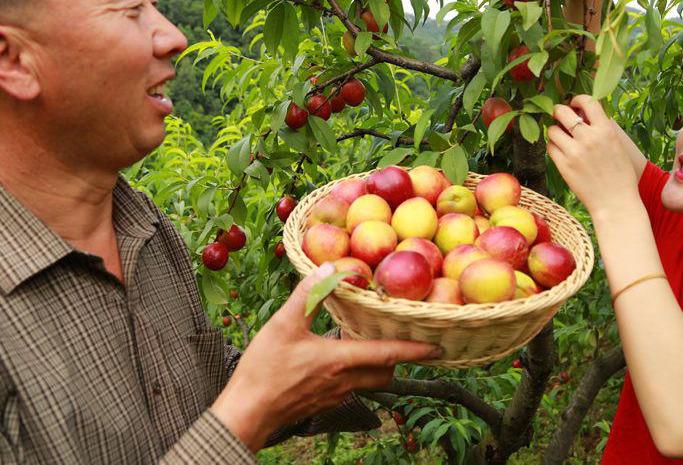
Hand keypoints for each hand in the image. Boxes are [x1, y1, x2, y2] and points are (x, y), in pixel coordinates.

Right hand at [211, 263, 440, 450]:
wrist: (245, 414)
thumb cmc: (264, 371)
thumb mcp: (283, 325)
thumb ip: (308, 295)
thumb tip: (329, 268)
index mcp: (340, 361)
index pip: (387, 355)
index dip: (414, 350)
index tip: (437, 347)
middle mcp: (344, 381)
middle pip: (384, 373)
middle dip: (398, 358)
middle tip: (405, 339)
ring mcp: (333, 395)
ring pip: (368, 381)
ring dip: (376, 365)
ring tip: (372, 344)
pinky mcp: (321, 402)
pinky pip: (349, 387)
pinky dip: (356, 372)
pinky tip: (340, 358)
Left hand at [547, 95, 639, 218]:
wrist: (616, 202)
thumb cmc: (620, 175)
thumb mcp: (617, 145)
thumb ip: (601, 129)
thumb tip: (583, 114)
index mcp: (606, 131)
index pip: (588, 101)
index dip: (577, 99)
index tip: (574, 103)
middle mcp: (589, 138)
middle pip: (563, 112)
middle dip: (559, 111)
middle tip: (559, 115)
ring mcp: (574, 152)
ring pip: (552, 130)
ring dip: (554, 130)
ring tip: (561, 137)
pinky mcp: (564, 166)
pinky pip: (550, 147)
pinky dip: (553, 146)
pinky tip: (560, 150)